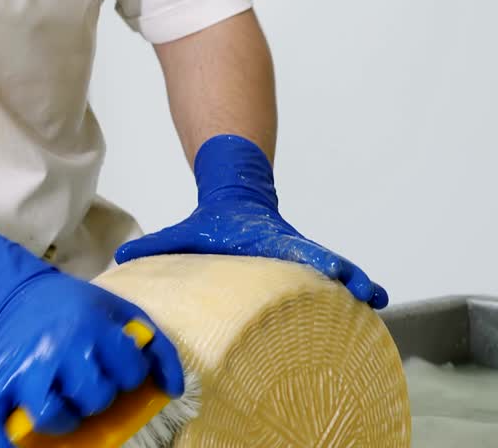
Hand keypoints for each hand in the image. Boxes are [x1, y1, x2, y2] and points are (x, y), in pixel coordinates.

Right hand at [0, 226, 183, 447]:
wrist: (17, 294)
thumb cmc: (76, 307)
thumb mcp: (121, 311)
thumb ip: (155, 346)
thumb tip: (173, 390)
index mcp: (92, 328)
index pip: (130, 373)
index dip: (130, 373)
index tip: (120, 365)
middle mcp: (58, 349)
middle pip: (94, 398)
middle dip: (99, 396)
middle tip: (90, 383)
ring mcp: (26, 368)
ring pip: (52, 416)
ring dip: (65, 420)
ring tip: (66, 407)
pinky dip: (5, 444)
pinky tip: (18, 447)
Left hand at [115, 135, 388, 308]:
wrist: (236, 198)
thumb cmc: (212, 224)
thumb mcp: (186, 233)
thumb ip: (157, 245)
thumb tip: (119, 260)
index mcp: (267, 241)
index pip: (293, 250)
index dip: (312, 260)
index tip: (333, 270)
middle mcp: (289, 249)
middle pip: (322, 262)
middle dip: (346, 275)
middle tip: (370, 293)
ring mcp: (299, 256)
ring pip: (333, 269)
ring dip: (355, 283)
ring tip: (378, 300)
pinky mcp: (302, 263)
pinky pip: (330, 273)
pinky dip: (350, 283)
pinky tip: (372, 300)